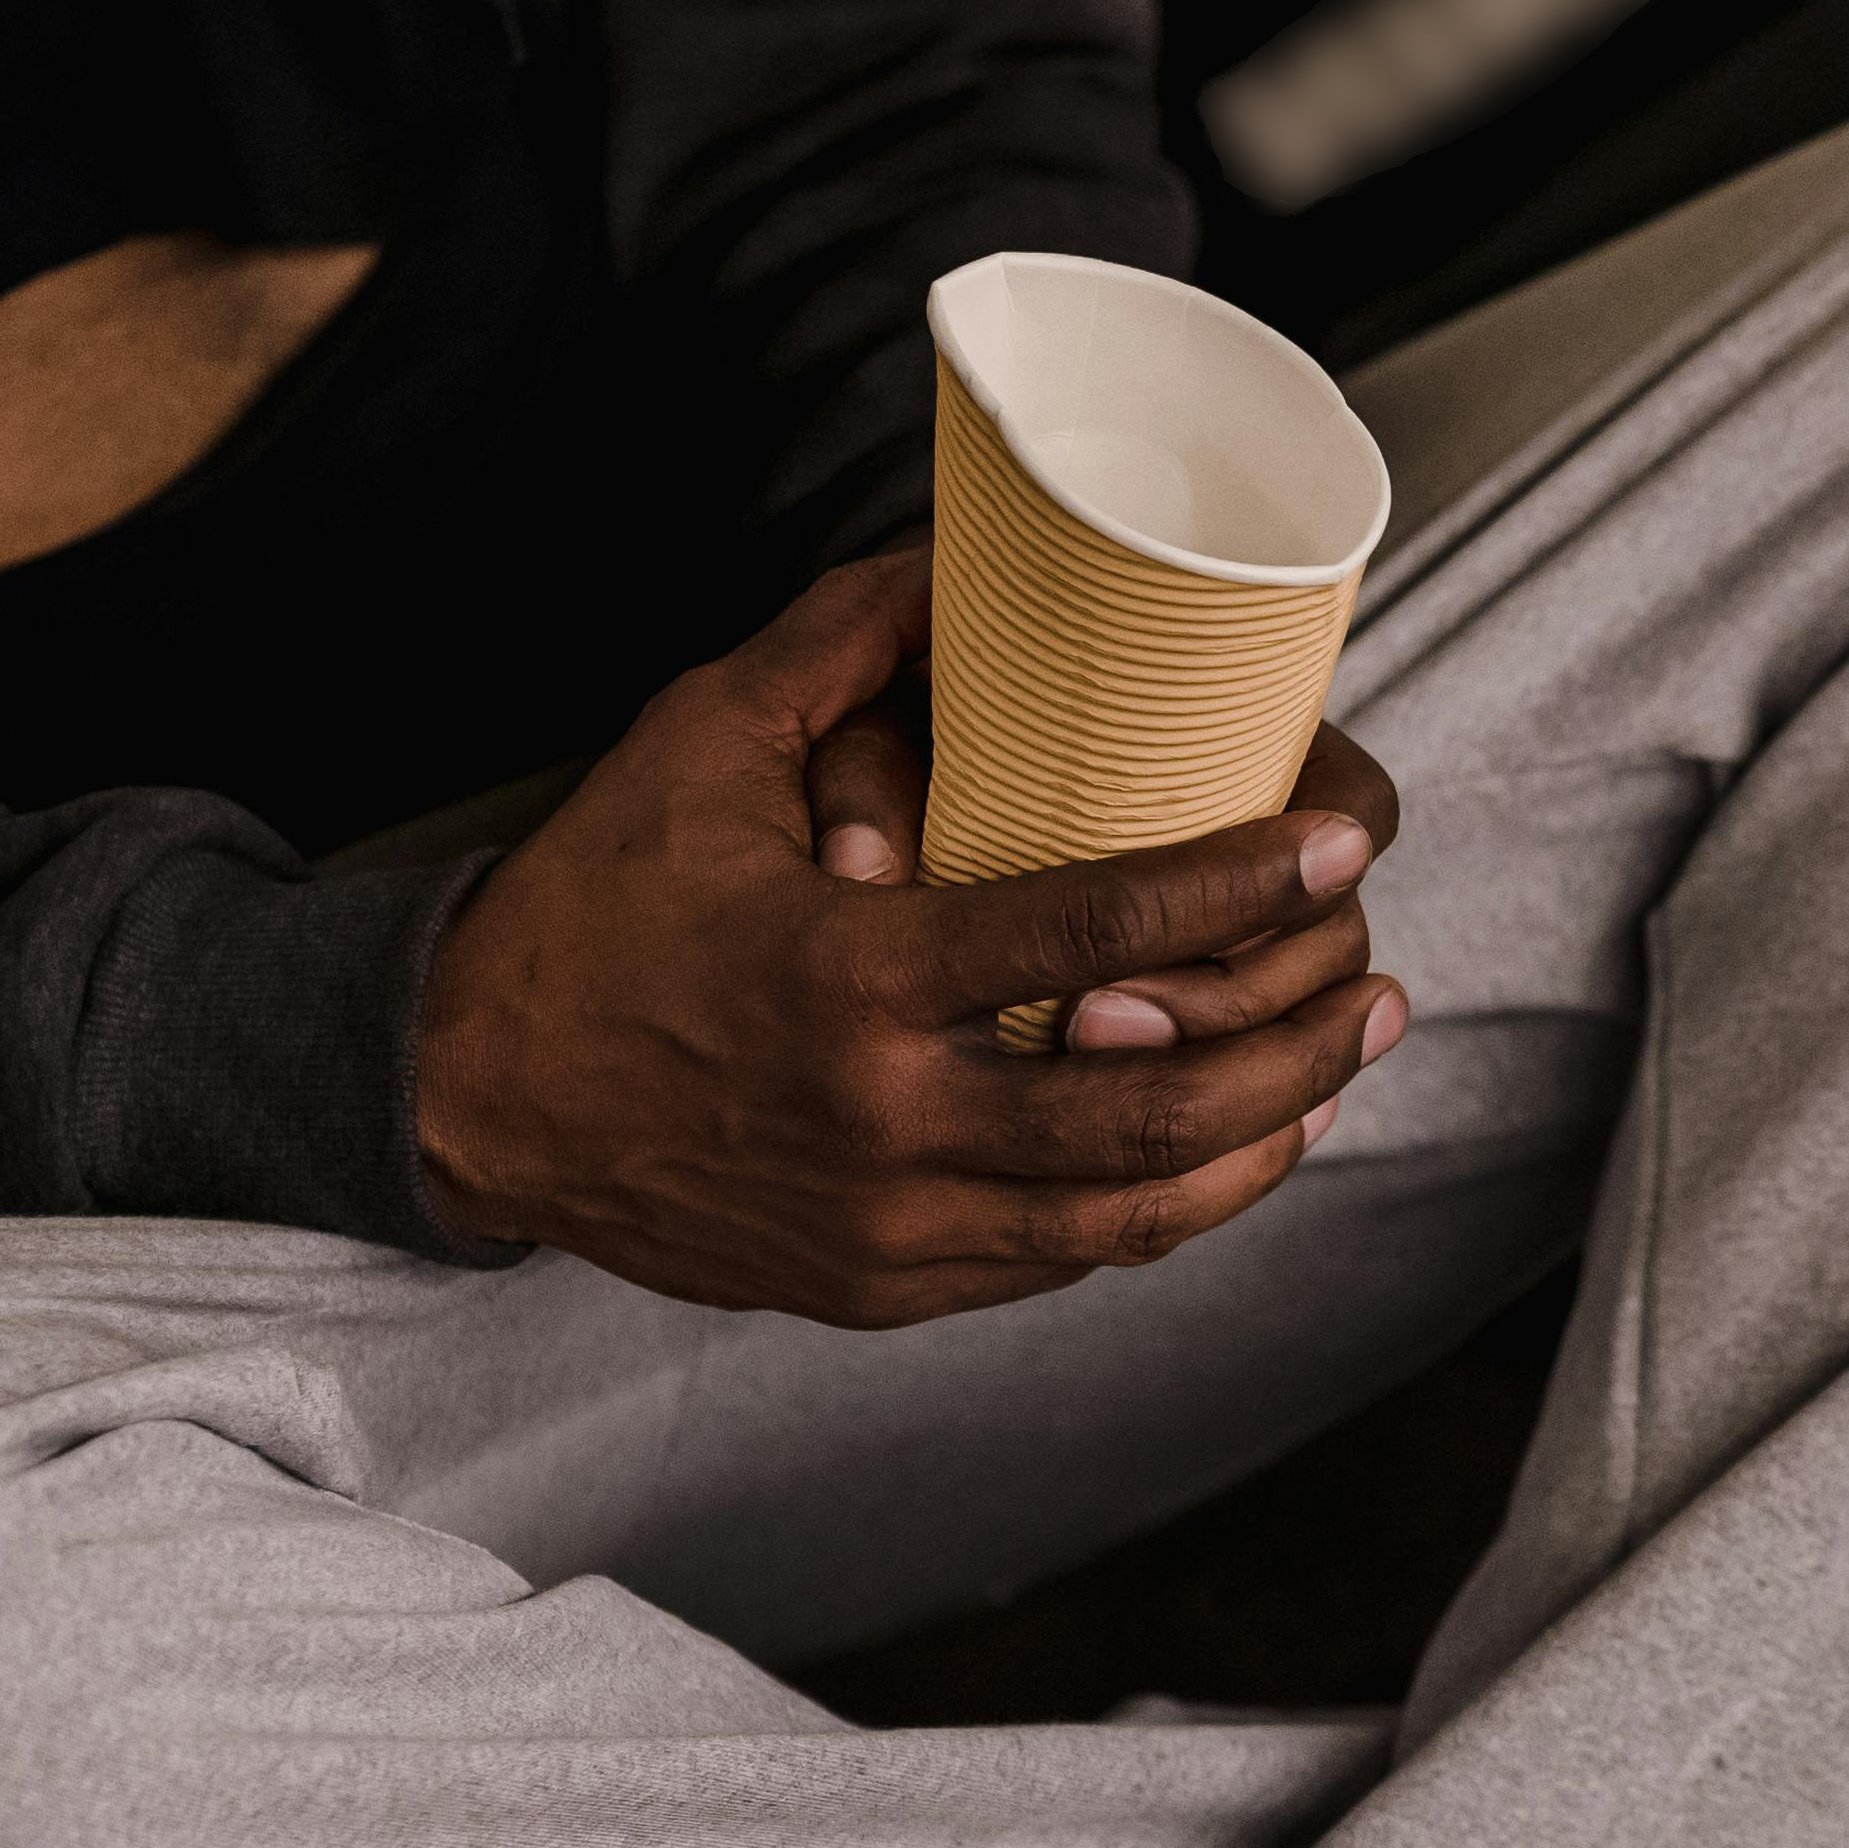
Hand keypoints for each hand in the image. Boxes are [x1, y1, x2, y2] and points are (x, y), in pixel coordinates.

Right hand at [413, 551, 1409, 1322]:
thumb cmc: (593, 908)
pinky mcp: (884, 1288)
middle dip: (1299, 1042)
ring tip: (1343, 1063)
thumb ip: (844, 644)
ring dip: (1264, 1137)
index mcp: (852, 980)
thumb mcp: (699, 744)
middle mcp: (885, 1121)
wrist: (470, 1097)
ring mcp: (890, 1226)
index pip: (1098, 936)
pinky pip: (1065, 1259)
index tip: (1341, 841)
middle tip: (1379, 977)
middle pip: (1155, 1104)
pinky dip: (1167, 1206)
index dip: (1241, 886)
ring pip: (1134, 1210)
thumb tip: (973, 559)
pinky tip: (1231, 1146)